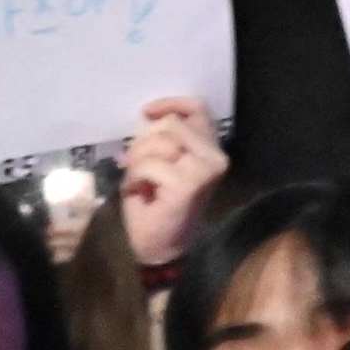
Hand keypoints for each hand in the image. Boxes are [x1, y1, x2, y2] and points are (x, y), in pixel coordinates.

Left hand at [118, 97, 229, 269]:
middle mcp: (215, 156)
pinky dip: (134, 177)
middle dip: (143, 141)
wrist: (159, 245)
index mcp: (210, 148)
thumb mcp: (162, 162)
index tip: (147, 112)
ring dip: (137, 160)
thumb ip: (163, 139)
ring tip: (136, 179)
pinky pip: (149, 165)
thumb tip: (147, 118)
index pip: (197, 109)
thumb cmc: (158, 204)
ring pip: (160, 142)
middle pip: (171, 123)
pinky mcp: (189, 185)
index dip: (170, 103)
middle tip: (133, 163)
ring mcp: (205, 170)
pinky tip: (138, 192)